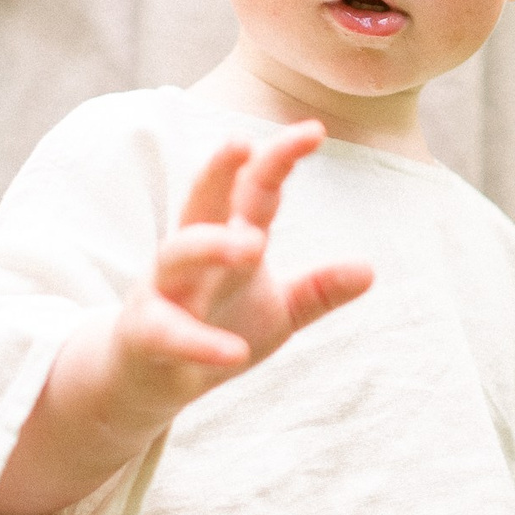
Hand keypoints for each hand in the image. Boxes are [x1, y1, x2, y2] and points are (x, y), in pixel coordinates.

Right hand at [107, 123, 373, 412]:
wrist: (151, 383)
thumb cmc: (218, 328)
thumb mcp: (280, 311)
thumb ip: (318, 290)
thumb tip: (369, 270)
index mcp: (228, 237)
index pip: (253, 189)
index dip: (278, 159)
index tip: (315, 131)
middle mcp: (192, 255)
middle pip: (202, 202)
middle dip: (218, 170)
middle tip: (242, 143)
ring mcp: (165, 291)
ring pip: (177, 254)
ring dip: (211, 245)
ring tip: (252, 244)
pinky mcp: (146, 335)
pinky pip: (169, 333)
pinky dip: (200, 343)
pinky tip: (233, 353)